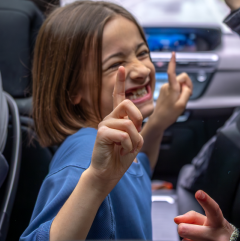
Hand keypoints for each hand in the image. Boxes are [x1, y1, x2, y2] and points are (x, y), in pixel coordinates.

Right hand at [87, 66, 144, 192]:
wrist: (108, 173)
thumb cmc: (120, 158)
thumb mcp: (134, 141)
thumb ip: (135, 128)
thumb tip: (135, 122)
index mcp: (117, 118)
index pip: (118, 96)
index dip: (119, 82)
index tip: (122, 67)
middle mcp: (109, 118)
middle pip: (128, 104)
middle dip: (138, 118)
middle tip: (136, 134)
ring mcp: (104, 125)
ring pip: (129, 124)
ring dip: (133, 140)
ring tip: (126, 149)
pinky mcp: (101, 133)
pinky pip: (123, 135)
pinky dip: (127, 146)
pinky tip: (120, 152)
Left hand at [149, 52, 191, 128]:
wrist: (158, 120)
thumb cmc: (170, 114)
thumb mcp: (182, 105)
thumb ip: (187, 93)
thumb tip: (186, 86)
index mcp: (172, 88)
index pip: (172, 72)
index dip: (173, 62)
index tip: (173, 54)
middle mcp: (168, 85)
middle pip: (182, 78)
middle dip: (187, 84)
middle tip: (187, 96)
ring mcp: (166, 87)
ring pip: (179, 83)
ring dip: (183, 90)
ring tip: (180, 101)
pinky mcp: (165, 90)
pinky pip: (176, 87)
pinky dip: (179, 92)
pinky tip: (176, 101)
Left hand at [174, 190, 235, 240]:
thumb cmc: (217, 229)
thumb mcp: (209, 219)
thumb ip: (192, 216)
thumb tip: (177, 220)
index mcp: (218, 222)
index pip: (213, 210)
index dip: (206, 201)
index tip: (199, 193)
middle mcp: (216, 236)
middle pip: (186, 230)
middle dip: (183, 228)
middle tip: (187, 228)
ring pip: (185, 240)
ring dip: (189, 238)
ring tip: (199, 238)